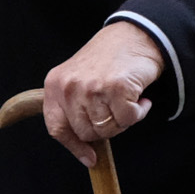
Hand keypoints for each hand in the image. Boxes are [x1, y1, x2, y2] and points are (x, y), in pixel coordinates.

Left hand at [40, 20, 161, 169]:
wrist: (134, 35)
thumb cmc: (108, 61)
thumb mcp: (78, 80)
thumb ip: (75, 110)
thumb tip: (86, 153)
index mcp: (55, 85)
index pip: (57, 128)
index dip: (74, 146)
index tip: (89, 158)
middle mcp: (70, 86)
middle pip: (86, 133)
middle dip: (105, 128)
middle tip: (115, 110)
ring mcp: (91, 87)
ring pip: (107, 129)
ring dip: (123, 120)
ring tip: (126, 99)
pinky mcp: (116, 88)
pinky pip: (128, 119)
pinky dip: (139, 112)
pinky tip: (140, 97)